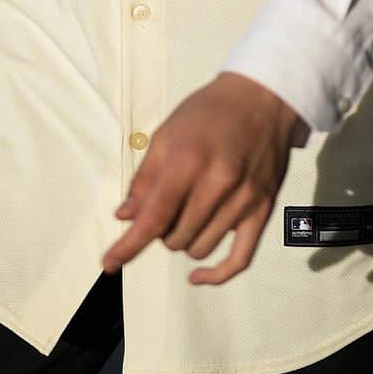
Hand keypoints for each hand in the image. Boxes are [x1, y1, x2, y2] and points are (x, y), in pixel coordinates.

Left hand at [102, 72, 300, 285]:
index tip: (109, 263)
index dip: (128, 245)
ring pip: (200, 248)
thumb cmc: (209, 112)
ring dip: (184, 240)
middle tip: (164, 205)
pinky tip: (197, 276)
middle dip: (160, 229)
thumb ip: (145, 177)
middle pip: (174, 237)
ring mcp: (244, 200)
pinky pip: (240, 259)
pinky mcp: (263, 209)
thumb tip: (125, 216)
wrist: (262, 97)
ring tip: (185, 214)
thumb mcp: (167, 133)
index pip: (154, 217)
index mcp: (189, 161)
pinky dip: (216, 274)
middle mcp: (219, 183)